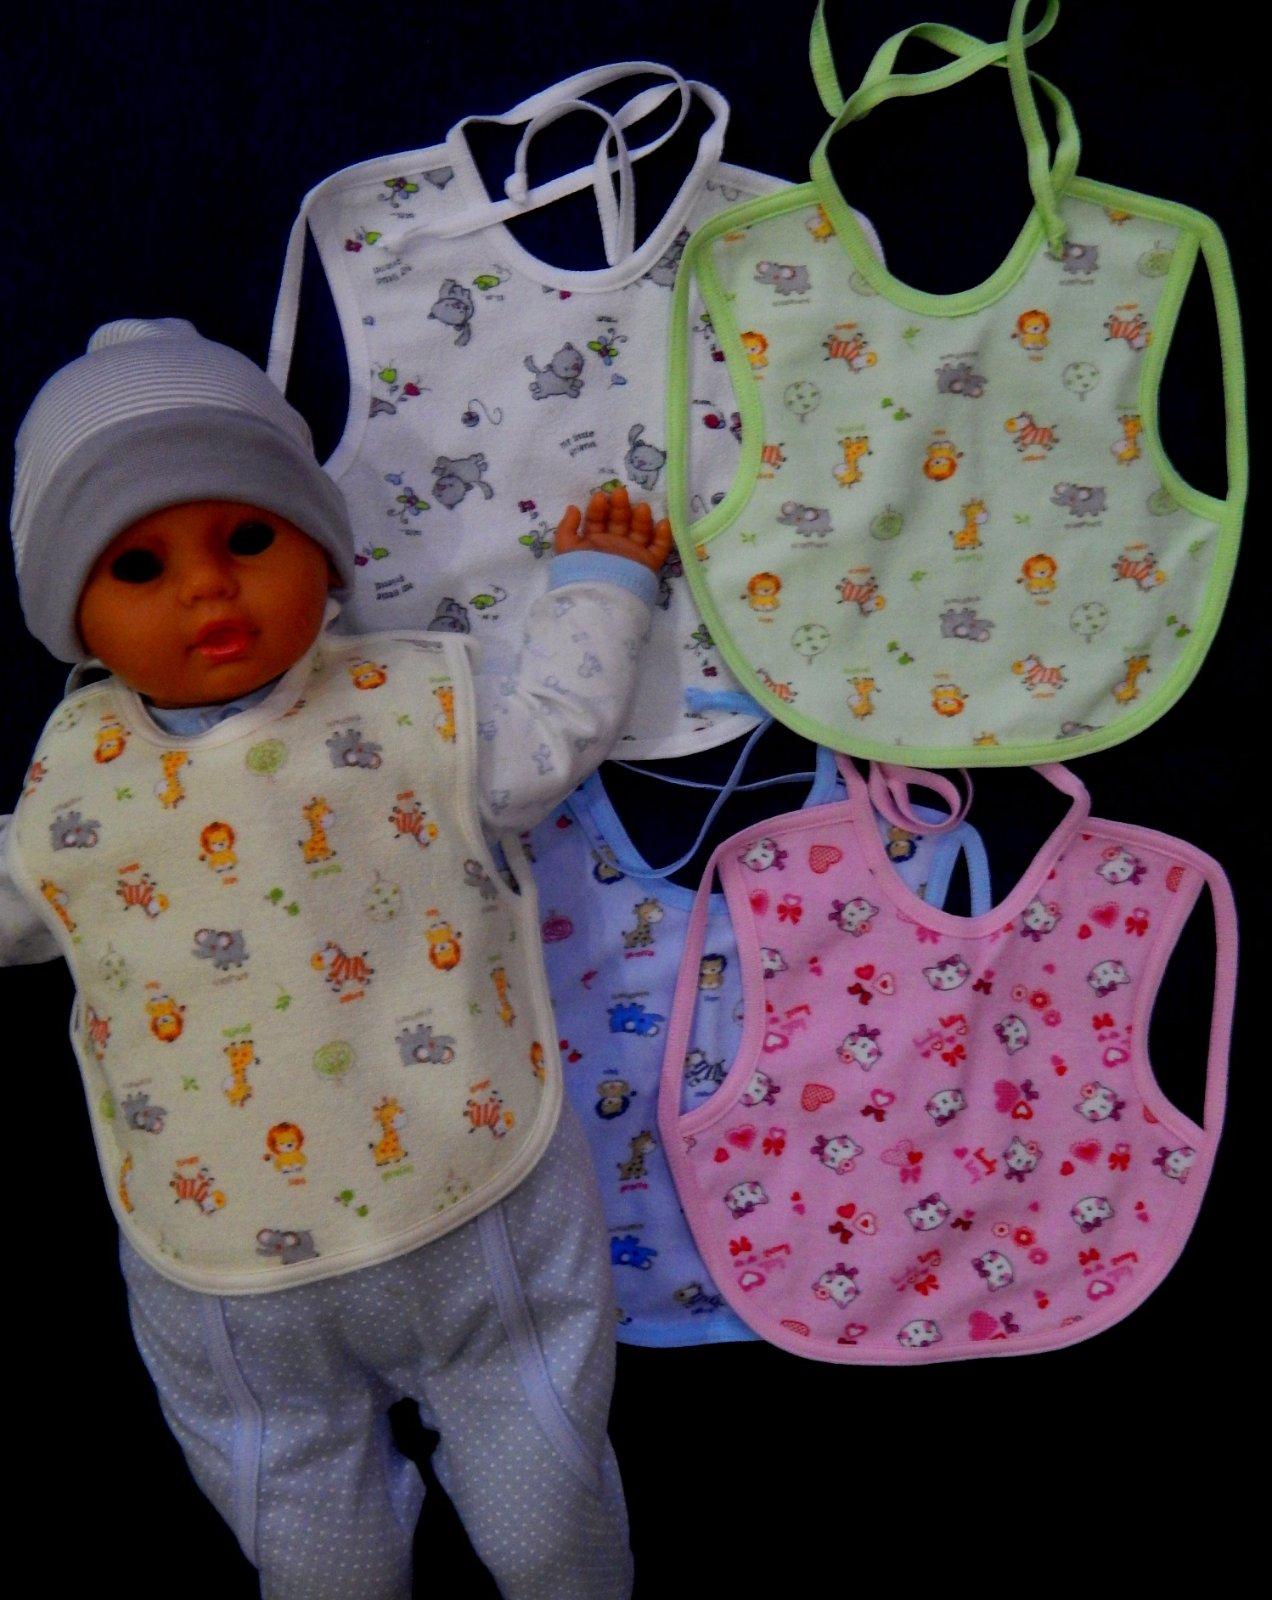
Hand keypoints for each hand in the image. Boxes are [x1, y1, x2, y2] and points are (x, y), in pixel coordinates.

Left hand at [554, 487, 673, 573]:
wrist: (600, 600)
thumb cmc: (581, 572)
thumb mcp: (566, 549)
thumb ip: (567, 528)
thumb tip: (573, 507)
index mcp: (594, 542)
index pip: (597, 520)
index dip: (598, 508)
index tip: (600, 497)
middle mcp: (614, 546)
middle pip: (620, 522)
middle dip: (620, 507)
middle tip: (620, 494)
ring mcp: (631, 555)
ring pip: (640, 531)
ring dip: (641, 518)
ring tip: (641, 508)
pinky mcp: (647, 564)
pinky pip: (659, 548)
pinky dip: (663, 536)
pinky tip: (663, 523)